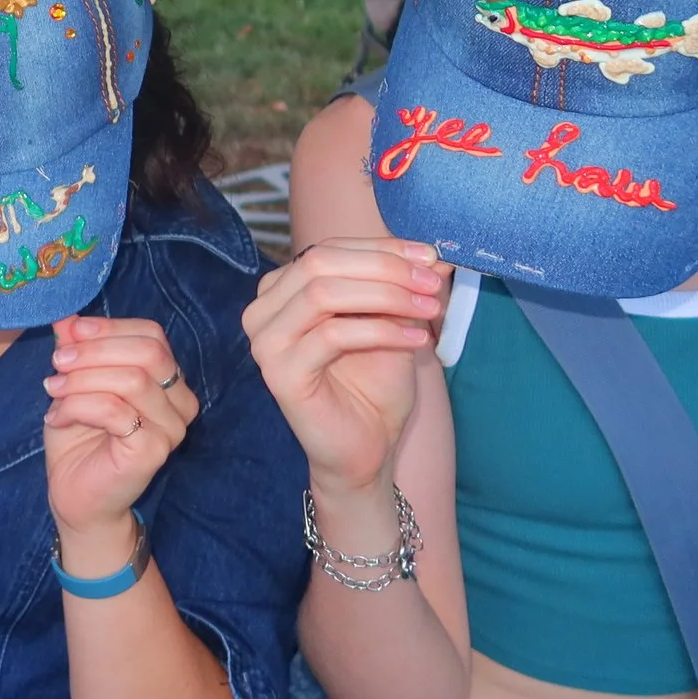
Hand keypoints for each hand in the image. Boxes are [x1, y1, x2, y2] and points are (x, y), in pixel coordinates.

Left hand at [42, 316, 200, 564]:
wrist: (77, 498)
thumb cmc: (79, 440)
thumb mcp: (73, 384)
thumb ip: (76, 351)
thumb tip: (66, 318)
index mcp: (167, 380)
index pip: (151, 335)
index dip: (109, 328)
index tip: (70, 332)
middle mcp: (180, 402)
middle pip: (148, 352)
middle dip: (95, 351)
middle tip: (58, 363)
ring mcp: (172, 428)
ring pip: (130, 380)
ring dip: (81, 381)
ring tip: (52, 392)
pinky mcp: (154, 451)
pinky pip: (116, 412)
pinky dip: (78, 407)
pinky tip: (57, 418)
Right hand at [242, 239, 446, 494]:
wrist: (364, 450)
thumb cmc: (372, 388)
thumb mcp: (392, 324)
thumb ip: (402, 289)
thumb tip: (434, 255)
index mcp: (283, 291)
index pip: (329, 249)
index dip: (382, 248)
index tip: (430, 256)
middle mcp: (263, 310)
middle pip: (320, 262)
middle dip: (385, 268)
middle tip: (432, 282)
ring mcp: (265, 342)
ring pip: (323, 293)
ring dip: (386, 296)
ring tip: (428, 309)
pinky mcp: (279, 373)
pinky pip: (332, 336)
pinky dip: (382, 331)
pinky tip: (417, 340)